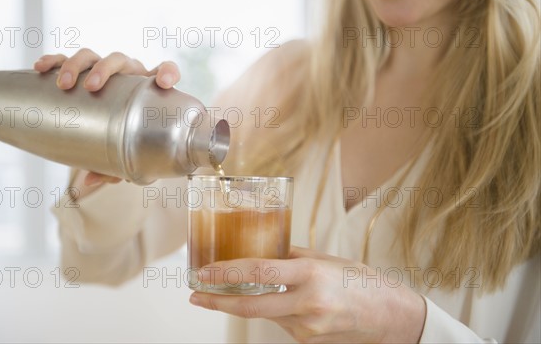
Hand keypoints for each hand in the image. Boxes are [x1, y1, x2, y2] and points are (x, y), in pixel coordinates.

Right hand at [33, 48, 180, 190]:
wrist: (116, 131)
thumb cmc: (126, 141)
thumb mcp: (125, 156)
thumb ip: (114, 169)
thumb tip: (89, 180)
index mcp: (147, 90)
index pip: (165, 71)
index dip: (167, 73)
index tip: (163, 83)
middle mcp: (126, 74)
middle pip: (119, 60)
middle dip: (104, 69)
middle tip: (91, 86)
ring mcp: (102, 71)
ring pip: (90, 56)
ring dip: (76, 65)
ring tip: (63, 84)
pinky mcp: (80, 71)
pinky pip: (64, 59)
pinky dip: (53, 61)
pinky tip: (41, 69)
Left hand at [189, 247, 425, 343]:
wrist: (391, 317)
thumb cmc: (361, 281)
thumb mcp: (327, 259)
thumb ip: (292, 257)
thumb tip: (261, 251)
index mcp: (312, 274)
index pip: (260, 271)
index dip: (227, 273)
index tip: (204, 272)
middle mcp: (308, 303)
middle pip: (251, 305)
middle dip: (217, 302)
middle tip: (195, 295)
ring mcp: (307, 327)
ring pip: (265, 314)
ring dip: (247, 303)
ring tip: (235, 290)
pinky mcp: (308, 341)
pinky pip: (282, 323)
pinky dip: (274, 311)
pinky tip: (284, 302)